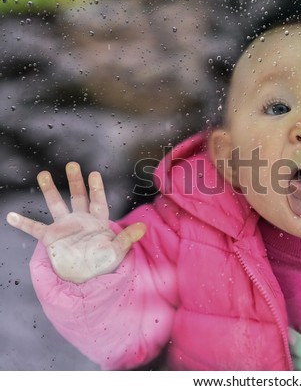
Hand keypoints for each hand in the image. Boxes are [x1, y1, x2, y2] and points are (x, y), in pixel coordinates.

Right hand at [6, 162, 145, 283]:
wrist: (86, 281)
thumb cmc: (104, 265)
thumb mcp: (117, 251)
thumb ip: (127, 238)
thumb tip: (143, 227)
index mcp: (98, 222)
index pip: (98, 201)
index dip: (96, 188)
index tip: (94, 174)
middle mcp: (81, 220)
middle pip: (78, 196)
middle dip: (75, 181)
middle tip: (72, 164)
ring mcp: (65, 228)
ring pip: (56, 204)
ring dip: (50, 190)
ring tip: (44, 174)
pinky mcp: (51, 238)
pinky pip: (34, 229)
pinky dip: (23, 223)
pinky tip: (10, 216)